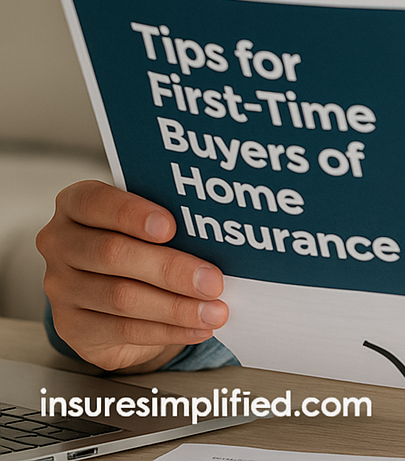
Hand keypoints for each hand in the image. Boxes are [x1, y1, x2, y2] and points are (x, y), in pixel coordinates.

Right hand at [36, 181, 227, 372]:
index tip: (171, 226)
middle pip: (113, 255)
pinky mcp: (72, 327)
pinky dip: (167, 330)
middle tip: (212, 281)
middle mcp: (61, 243)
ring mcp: (61, 288)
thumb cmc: (138, 238)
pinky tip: (196, 327)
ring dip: (176, 307)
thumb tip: (211, 232)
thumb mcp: (146, 219)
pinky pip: (124, 330)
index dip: (133, 214)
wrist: (115, 287)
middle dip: (170, 269)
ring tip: (214, 311)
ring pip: (122, 298)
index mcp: (76, 204)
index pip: (97, 202)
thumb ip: (165, 218)